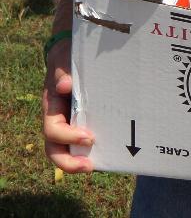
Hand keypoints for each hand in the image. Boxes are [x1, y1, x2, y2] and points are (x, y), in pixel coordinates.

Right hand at [42, 40, 93, 172]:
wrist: (72, 53)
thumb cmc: (67, 58)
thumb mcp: (64, 60)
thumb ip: (63, 70)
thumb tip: (64, 85)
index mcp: (52, 107)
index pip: (53, 130)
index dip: (68, 137)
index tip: (88, 137)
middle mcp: (59, 118)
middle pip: (55, 149)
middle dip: (69, 162)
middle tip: (89, 166)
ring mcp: (70, 121)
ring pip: (67, 149)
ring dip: (78, 161)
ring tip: (96, 165)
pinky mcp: (83, 120)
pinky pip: (83, 140)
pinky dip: (91, 149)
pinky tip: (108, 152)